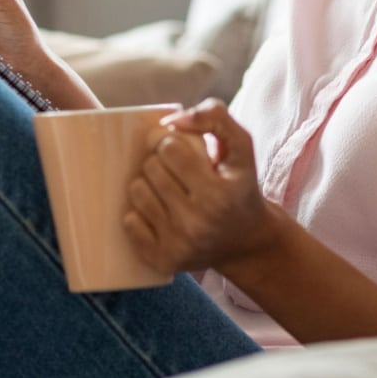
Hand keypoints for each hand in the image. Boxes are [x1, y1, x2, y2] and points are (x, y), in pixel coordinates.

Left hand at [123, 99, 282, 274]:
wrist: (246, 241)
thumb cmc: (239, 185)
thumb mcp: (241, 146)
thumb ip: (214, 116)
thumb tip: (172, 120)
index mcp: (219, 193)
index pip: (169, 148)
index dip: (173, 144)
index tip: (184, 153)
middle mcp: (199, 222)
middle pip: (150, 169)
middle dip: (161, 164)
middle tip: (178, 174)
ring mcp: (179, 245)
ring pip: (137, 192)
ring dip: (148, 186)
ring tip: (169, 192)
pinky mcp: (163, 261)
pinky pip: (129, 222)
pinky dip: (140, 214)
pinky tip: (161, 214)